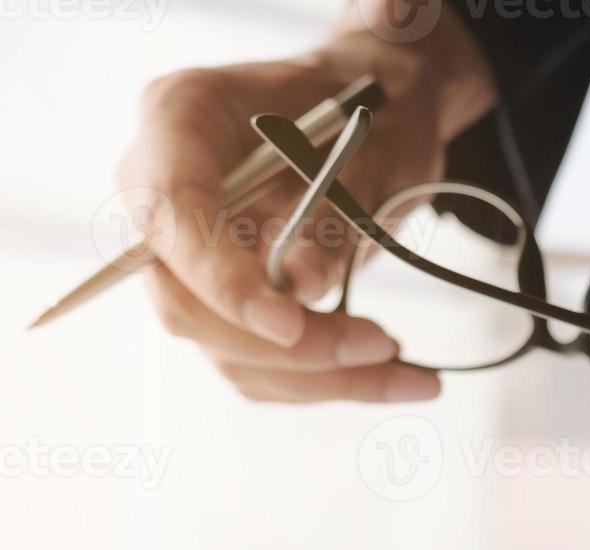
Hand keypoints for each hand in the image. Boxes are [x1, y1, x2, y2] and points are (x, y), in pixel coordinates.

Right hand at [117, 5, 492, 402]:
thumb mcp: (367, 148)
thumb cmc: (369, 111)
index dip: (223, 280)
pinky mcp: (220, 298)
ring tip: (409, 373)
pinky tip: (391, 376)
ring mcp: (185, 254)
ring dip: (320, 378)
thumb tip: (303, 287)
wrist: (380, 111)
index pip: (173, 217)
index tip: (289, 325)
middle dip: (290, 346)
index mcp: (180, 117)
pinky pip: (256, 363)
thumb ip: (331, 212)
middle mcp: (162, 191)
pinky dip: (325, 382)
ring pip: (225, 350)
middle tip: (383, 345)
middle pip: (187, 304)